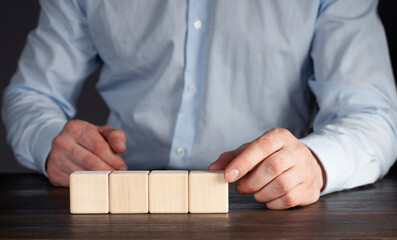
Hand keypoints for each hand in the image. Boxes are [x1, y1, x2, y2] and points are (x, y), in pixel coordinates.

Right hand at [46, 120, 126, 186]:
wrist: (63, 144)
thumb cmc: (87, 138)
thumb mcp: (102, 132)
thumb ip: (116, 136)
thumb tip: (121, 148)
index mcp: (75, 128)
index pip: (98, 147)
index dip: (113, 159)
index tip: (122, 167)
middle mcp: (62, 142)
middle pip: (90, 162)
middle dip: (108, 171)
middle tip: (118, 177)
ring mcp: (55, 158)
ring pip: (82, 174)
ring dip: (100, 180)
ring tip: (110, 180)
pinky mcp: (53, 173)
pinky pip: (74, 183)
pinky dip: (88, 185)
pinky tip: (97, 184)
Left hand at [209, 128, 325, 208]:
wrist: (305, 165)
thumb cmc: (272, 156)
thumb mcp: (252, 150)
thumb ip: (232, 157)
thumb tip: (213, 168)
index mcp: (279, 136)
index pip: (261, 147)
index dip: (243, 162)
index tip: (228, 176)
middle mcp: (296, 150)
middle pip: (271, 168)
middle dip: (250, 182)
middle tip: (240, 188)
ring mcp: (306, 169)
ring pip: (280, 185)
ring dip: (260, 194)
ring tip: (255, 192)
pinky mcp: (310, 188)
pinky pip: (288, 199)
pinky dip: (272, 203)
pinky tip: (268, 198)